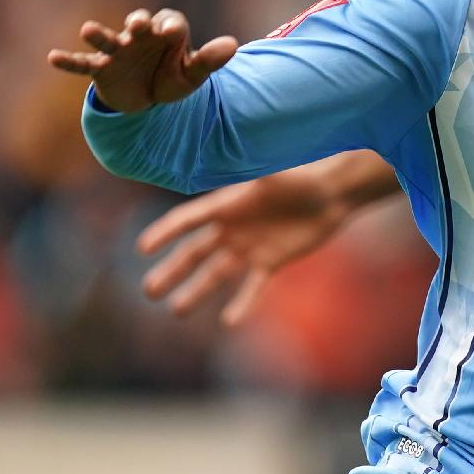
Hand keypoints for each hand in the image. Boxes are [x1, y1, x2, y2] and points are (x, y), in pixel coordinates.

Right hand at [47, 8, 238, 113]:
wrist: (148, 100)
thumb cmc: (172, 78)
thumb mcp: (192, 75)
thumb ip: (209, 60)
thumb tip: (233, 45)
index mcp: (167, 32)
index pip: (172, 22)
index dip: (172, 27)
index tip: (173, 33)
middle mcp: (141, 36)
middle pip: (139, 22)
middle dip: (138, 22)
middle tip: (138, 24)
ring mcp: (119, 51)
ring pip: (108, 39)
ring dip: (99, 34)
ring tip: (87, 30)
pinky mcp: (102, 69)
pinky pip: (84, 65)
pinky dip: (69, 62)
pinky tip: (52, 58)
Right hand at [136, 166, 357, 325]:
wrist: (331, 194)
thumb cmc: (302, 177)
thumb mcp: (273, 171)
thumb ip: (250, 167)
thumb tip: (230, 151)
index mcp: (226, 204)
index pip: (187, 220)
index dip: (165, 232)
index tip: (143, 248)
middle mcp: (232, 228)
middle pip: (194, 253)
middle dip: (171, 271)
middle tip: (149, 291)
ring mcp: (249, 247)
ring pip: (216, 274)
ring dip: (197, 292)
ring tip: (177, 311)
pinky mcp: (270, 262)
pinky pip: (252, 287)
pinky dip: (243, 303)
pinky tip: (229, 321)